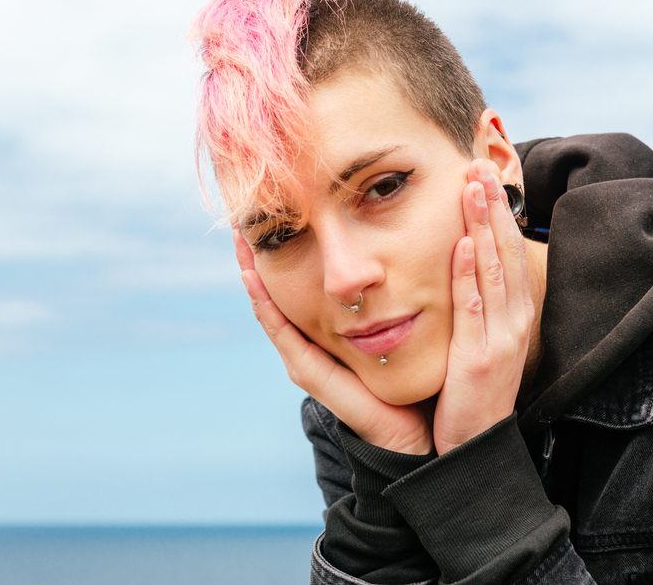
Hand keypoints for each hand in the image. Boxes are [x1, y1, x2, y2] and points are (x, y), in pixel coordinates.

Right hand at [233, 226, 434, 454]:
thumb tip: (398, 256)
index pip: (293, 290)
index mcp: (324, 337)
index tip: (270, 221)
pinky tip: (254, 278)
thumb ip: (393, 299)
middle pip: (272, 297)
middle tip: (241, 224)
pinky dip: (265, 305)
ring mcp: (304, 361)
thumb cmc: (410, 379)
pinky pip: (283, 333)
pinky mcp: (310, 374)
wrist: (413, 430)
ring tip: (240, 243)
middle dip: (255, 261)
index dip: (278, 258)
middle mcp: (307, 347)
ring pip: (269, 310)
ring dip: (252, 276)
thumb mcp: (397, 327)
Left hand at [431, 159, 534, 453]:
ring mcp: (500, 338)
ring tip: (474, 187)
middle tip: (478, 163)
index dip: (498, 212)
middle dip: (493, 206)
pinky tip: (466, 245)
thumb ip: (473, 300)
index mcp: (512, 313)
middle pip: (505, 251)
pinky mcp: (479, 357)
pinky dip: (471, 275)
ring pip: (494, 271)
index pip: (506, 251)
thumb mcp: (477, 337)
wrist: (475, 445)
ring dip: (485, 226)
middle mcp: (514, 320)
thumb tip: (461, 257)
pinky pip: (475, 309)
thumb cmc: (469, 387)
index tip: (483, 174)